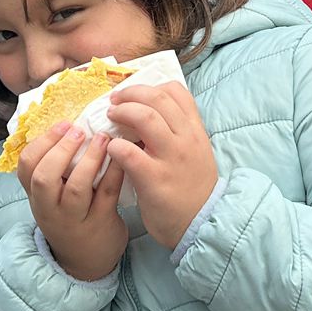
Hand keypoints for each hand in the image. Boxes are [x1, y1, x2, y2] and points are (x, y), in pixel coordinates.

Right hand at [21, 123, 128, 281]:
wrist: (87, 260)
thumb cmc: (71, 216)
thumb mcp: (52, 197)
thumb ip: (55, 169)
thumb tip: (70, 125)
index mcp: (37, 196)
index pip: (26, 166)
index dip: (42, 142)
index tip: (63, 124)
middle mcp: (51, 208)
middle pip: (44, 178)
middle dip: (61, 149)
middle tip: (80, 129)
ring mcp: (75, 218)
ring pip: (77, 188)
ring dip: (90, 159)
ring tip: (104, 138)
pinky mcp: (101, 223)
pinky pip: (107, 194)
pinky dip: (114, 171)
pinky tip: (123, 155)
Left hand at [105, 83, 219, 251]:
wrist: (201, 223)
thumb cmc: (192, 188)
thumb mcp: (195, 152)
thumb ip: (177, 132)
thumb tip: (144, 115)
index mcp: (195, 130)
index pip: (176, 91)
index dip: (150, 86)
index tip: (133, 94)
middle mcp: (185, 139)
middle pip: (157, 98)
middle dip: (129, 94)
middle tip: (114, 101)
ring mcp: (171, 157)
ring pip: (145, 117)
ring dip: (122, 112)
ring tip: (110, 118)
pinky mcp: (154, 179)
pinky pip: (130, 152)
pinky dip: (115, 146)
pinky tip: (111, 149)